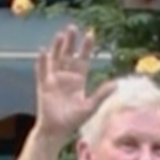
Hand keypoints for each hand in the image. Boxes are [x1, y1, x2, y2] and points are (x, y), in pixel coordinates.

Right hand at [35, 25, 110, 140]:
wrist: (56, 131)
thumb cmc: (72, 121)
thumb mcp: (90, 107)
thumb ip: (102, 94)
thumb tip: (117, 84)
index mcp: (78, 80)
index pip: (82, 59)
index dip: (86, 47)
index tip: (90, 34)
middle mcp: (65, 76)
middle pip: (68, 55)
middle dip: (70, 42)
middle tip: (73, 27)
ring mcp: (54, 80)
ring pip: (55, 59)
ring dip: (57, 47)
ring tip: (60, 35)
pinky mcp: (43, 85)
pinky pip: (42, 71)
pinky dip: (42, 62)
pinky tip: (43, 51)